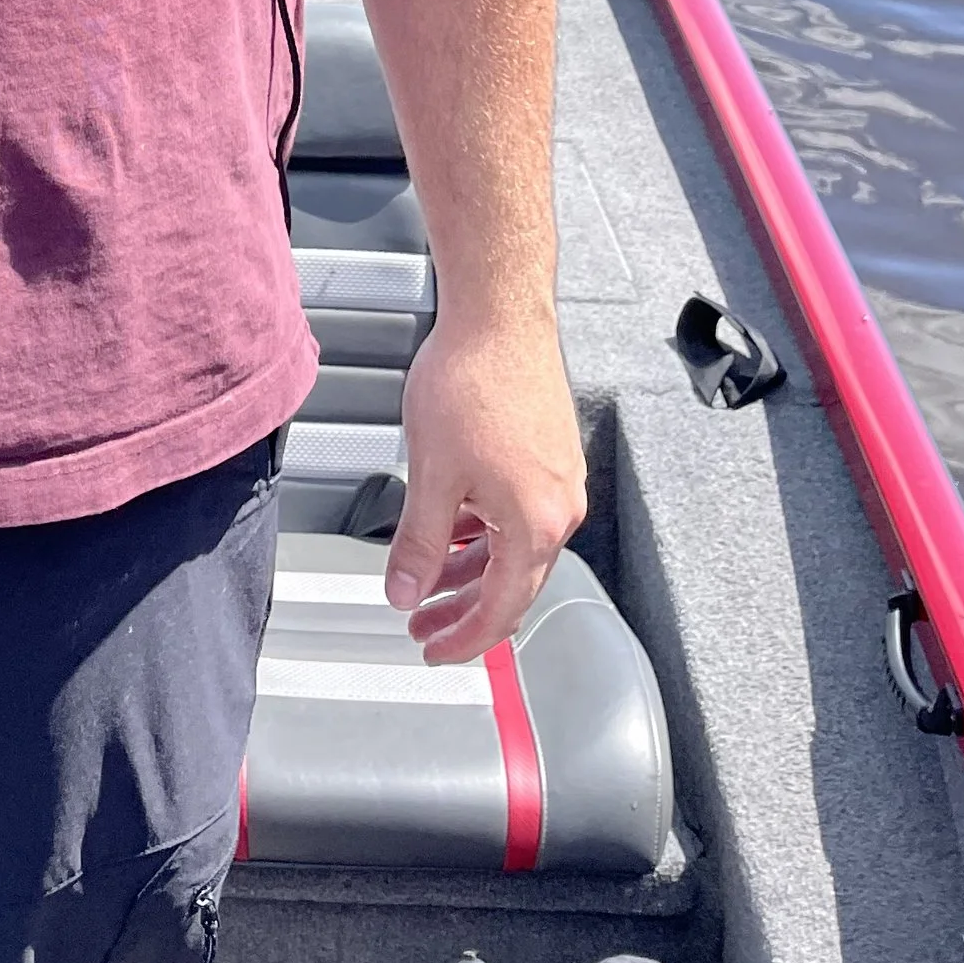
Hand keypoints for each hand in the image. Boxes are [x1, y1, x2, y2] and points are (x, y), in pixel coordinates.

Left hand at [387, 304, 586, 665]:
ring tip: (427, 579)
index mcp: (537, 524)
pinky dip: (484, 531)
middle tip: (422, 625)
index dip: (464, 639)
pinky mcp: (550, 452)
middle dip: (463, 609)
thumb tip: (403, 591)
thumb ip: (419, 543)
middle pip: (511, 584)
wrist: (500, 312)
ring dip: (470, 569)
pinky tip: (453, 526)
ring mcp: (559, 479)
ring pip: (513, 547)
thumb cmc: (473, 379)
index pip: (502, 610)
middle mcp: (560, 508)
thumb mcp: (432, 473)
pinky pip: (518, 513)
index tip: (433, 650)